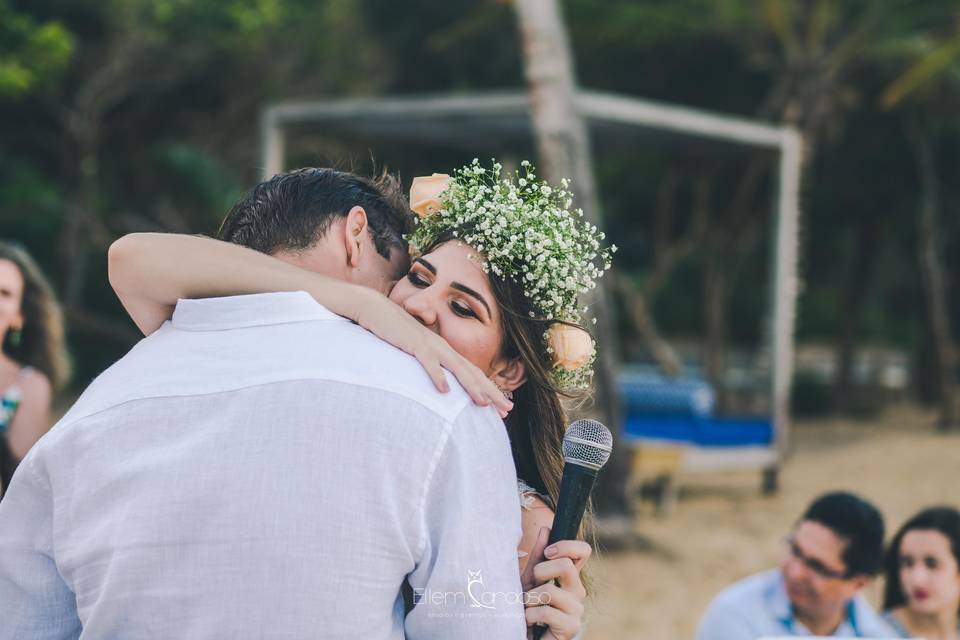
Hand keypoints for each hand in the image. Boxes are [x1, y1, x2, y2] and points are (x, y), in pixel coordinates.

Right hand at [349, 286, 513, 416]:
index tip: (502, 408)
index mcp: (445, 351)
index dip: (489, 390)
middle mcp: (443, 348)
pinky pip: (429, 362)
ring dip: (472, 386)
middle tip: (507, 409)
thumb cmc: (394, 333)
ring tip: (484, 403)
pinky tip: (445, 391)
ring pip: (457, 368)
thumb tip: (437, 386)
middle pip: (472, 372)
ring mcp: (430, 345)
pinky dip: (438, 376)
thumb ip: (428, 365)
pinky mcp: (414, 344)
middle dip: (491, 391)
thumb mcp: (415, 352)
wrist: (375, 310)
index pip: (472, 373)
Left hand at [521, 527, 590, 639]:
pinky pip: (546, 612)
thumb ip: (538, 557)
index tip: (548, 553)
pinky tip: (528, 621)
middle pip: (566, 566)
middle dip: (539, 572)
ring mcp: (576, 609)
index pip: (583, 551)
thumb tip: (546, 529)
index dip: (567, 546)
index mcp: (570, 576)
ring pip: (550, 591)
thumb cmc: (529, 607)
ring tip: (525, 607)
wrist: (527, 635)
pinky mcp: (571, 627)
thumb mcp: (530, 579)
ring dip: (529, 599)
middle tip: (530, 586)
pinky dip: (529, 615)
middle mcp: (577, 591)